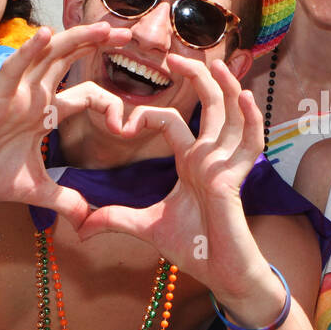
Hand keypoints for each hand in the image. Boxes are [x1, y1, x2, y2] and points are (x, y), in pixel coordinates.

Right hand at [0, 24, 133, 229]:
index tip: (128, 124)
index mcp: (44, 115)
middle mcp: (32, 98)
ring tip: (100, 27)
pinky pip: (10, 72)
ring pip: (46, 58)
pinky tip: (44, 36)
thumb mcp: (36, 191)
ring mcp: (13, 96)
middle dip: (97, 46)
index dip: (109, 101)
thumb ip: (64, 200)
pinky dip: (27, 53)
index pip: (85, 95)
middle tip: (127, 35)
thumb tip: (88, 220)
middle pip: (69, 62)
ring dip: (74, 39)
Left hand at [75, 56, 270, 302]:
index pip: (172, 123)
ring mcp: (225, 166)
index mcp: (191, 162)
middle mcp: (210, 158)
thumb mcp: (145, 228)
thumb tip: (79, 227)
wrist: (221, 274)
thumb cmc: (194, 249)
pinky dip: (250, 120)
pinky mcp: (234, 181)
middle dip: (197, 78)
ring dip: (226, 88)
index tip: (122, 122)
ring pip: (231, 116)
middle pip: (210, 106)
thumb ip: (115, 220)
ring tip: (216, 63)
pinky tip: (245, 98)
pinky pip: (249, 144)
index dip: (149, 115)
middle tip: (175, 55)